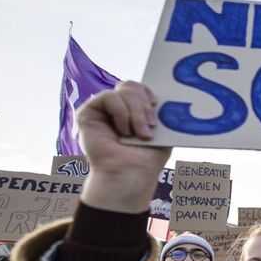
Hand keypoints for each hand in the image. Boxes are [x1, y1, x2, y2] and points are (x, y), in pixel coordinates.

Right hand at [78, 81, 170, 212]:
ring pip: (123, 91)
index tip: (156, 104)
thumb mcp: (162, 132)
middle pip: (131, 86)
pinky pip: (109, 97)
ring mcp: (103, 110)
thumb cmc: (147, 158)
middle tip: (152, 126)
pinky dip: (121, 113)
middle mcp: (118, 108)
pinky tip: (123, 131)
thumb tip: (171, 97)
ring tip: (140, 134)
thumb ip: (162, 112)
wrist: (130, 174)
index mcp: (134, 111)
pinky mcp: (88, 112)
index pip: (139, 88)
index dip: (148, 91)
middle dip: (145, 105)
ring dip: (136, 113)